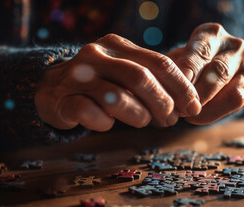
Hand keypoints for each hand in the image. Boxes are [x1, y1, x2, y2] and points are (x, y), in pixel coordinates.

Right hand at [34, 34, 200, 130]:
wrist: (50, 88)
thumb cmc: (99, 84)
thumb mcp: (125, 73)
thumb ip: (152, 82)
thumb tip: (186, 104)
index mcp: (118, 46)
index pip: (159, 63)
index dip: (182, 87)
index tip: (193, 107)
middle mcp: (97, 56)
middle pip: (141, 78)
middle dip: (162, 103)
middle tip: (169, 121)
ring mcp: (77, 76)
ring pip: (116, 97)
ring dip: (138, 116)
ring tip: (142, 122)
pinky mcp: (61, 99)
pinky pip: (90, 113)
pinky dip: (104, 123)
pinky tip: (106, 123)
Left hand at [167, 23, 243, 124]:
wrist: (207, 70)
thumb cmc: (185, 65)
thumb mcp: (174, 61)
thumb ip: (170, 71)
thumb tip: (162, 85)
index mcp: (212, 33)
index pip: (201, 51)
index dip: (188, 70)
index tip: (175, 85)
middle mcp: (234, 45)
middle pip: (219, 72)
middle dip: (197, 93)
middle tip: (179, 108)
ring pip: (234, 91)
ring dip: (208, 107)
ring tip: (187, 115)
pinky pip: (238, 102)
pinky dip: (215, 113)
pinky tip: (197, 118)